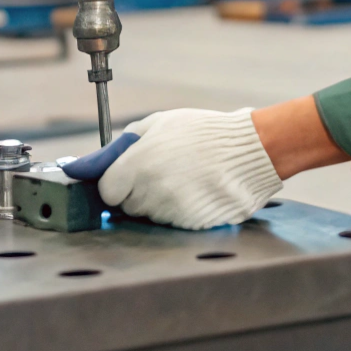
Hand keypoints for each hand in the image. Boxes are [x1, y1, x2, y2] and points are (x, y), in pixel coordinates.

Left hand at [66, 108, 281, 229]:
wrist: (250, 152)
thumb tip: (100, 160)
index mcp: (138, 166)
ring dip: (158, 203)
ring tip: (183, 180)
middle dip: (136, 193)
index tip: (125, 177)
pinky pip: (173, 223)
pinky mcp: (190, 226)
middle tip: (159, 174)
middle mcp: (150, 193)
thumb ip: (124, 143)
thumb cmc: (203, 133)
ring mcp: (171, 213)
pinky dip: (179, 211)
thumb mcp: (159, 123)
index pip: (107, 192)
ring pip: (150, 216)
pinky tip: (195, 191)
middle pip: (127, 206)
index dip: (115, 184)